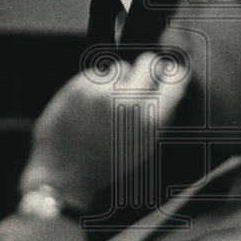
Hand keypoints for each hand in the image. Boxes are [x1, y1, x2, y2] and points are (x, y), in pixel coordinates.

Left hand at [20, 50, 188, 212]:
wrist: (64, 178)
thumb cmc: (105, 167)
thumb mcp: (145, 148)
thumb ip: (161, 117)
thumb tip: (171, 86)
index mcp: (151, 120)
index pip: (175, 78)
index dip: (172, 73)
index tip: (168, 73)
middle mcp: (128, 102)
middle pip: (148, 62)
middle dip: (146, 70)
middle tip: (138, 82)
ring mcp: (101, 92)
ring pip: (119, 67)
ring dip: (117, 81)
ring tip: (107, 104)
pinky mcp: (77, 87)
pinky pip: (95, 74)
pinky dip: (94, 85)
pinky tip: (89, 106)